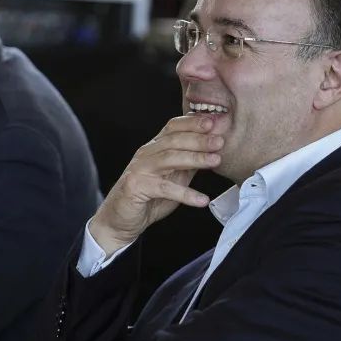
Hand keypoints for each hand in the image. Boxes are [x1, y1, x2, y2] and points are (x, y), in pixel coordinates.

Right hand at [89, 114, 221, 254]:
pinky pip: (164, 188)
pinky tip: (202, 200)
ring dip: (194, 158)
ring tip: (215, 161)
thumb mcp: (173, 177)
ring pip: (169, 158)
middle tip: (219, 141)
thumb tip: (212, 150)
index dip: (192, 123)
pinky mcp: (136, 187)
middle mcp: (146, 154)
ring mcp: (140, 169)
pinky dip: (185, 194)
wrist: (121, 218)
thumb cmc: (149, 196)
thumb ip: (188, 164)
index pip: (173, 126)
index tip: (214, 122)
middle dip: (198, 139)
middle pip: (173, 140)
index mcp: (155, 147)